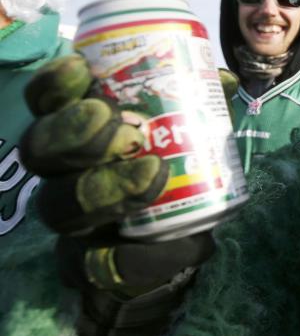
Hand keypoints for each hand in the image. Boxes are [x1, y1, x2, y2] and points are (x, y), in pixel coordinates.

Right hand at [20, 53, 215, 335]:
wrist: (184, 247)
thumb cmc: (183, 174)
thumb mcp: (198, 134)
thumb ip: (205, 105)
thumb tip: (224, 78)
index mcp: (79, 133)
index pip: (46, 104)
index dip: (53, 86)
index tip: (80, 67)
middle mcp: (63, 175)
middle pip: (40, 151)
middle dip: (73, 134)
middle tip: (118, 127)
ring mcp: (72, 223)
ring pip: (60, 206)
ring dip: (104, 187)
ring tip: (153, 173)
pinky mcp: (90, 268)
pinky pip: (103, 265)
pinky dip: (145, 254)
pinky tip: (183, 244)